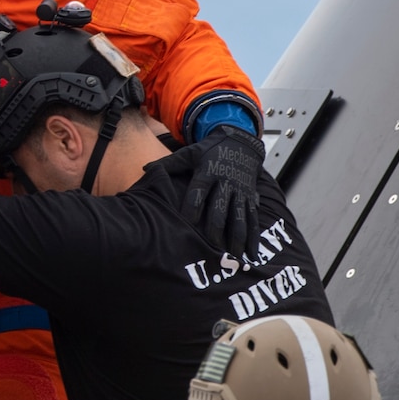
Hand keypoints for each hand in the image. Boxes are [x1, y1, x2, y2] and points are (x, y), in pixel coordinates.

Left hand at [176, 125, 264, 254]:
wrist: (241, 142)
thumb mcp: (189, 153)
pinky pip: (253, 219)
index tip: (188, 222)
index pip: (199, 192)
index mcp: (208, 173)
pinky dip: (253, 237)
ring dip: (238, 237)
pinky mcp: (250, 198)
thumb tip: (145, 169)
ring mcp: (240, 192)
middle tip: (212, 247)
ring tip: (235, 257)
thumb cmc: (209, 151)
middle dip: (217, 228)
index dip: (193, 206)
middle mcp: (226, 183)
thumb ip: (169, 163)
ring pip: (240, 217)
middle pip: (221, 208)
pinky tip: (251, 254)